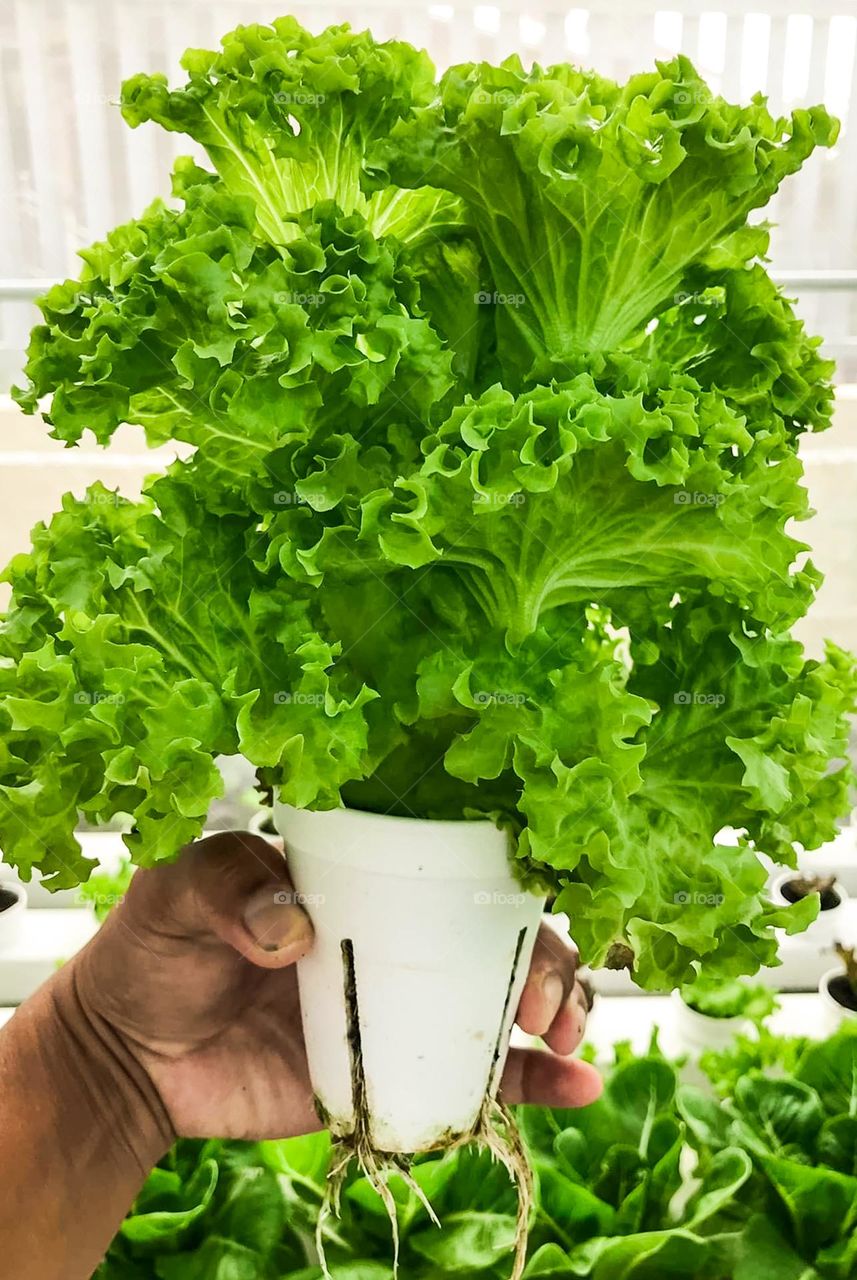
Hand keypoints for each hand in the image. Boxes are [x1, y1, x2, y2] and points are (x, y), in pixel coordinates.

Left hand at [69, 831, 601, 1147]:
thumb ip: (227, 886)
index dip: (502, 883)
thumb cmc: (155, 951)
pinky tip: (578, 1087)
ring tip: (566, 1038)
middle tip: (545, 1000)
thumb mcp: (177, 892)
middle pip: (495, 935)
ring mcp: (396, 1008)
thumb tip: (295, 927)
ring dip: (555, 1011)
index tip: (523, 916)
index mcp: (357, 879)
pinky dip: (533, 1085)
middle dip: (545, 959)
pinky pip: (474, 1081)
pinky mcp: (388, 1075)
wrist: (126, 1056)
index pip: (450, 863)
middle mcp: (393, 936)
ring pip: (500, 1003)